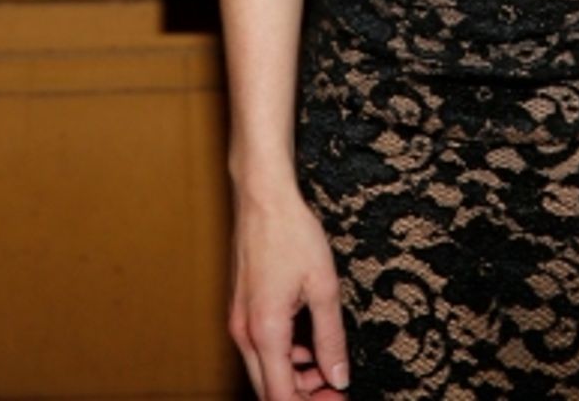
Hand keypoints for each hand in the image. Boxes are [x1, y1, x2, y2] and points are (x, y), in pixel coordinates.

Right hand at [228, 189, 349, 399]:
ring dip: (294, 378)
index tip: (337, 398)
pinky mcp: (241, 310)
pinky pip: (260, 349)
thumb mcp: (323, 286)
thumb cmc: (290, 232)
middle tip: (334, 390)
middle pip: (269, 390)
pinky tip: (308, 344)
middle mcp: (244, 332)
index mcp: (265, 331)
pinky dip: (284, 356)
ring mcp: (239, 321)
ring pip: (264, 371)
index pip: (281, 397)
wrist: (262, 197)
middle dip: (302, 396)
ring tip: (326, 368)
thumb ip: (331, 337)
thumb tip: (338, 375)